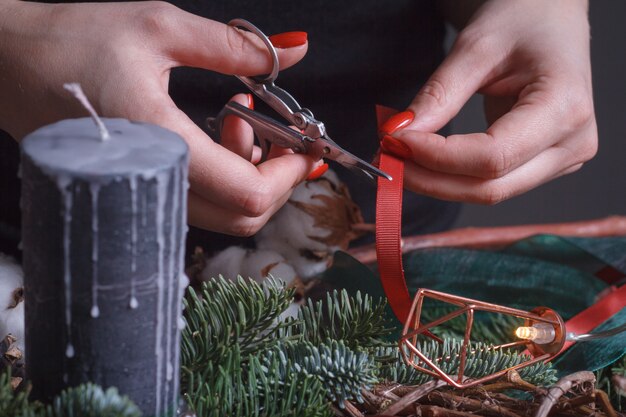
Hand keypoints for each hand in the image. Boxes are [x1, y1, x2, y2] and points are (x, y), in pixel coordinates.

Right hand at [0, 0, 319, 234]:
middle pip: (243, 217)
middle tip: (275, 131)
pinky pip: (197, 207)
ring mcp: (142, 196)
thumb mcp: (159, 27)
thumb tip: (295, 49)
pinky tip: (216, 141)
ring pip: (222, 217)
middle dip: (276, 180)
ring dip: (250, 180)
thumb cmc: (71, 40)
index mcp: (160, 143)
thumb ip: (235, 44)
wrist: (5, 64)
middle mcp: (152, 184)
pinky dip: (223, 184)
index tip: (304, 145)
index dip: (289, 175)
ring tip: (238, 123)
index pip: (248, 193)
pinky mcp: (136, 193)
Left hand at [380, 0, 596, 203]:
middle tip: (387, 158)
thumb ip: (439, 95)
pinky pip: (493, 184)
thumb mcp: (476, 47)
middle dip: (430, 178)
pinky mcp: (544, 164)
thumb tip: (399, 135)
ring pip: (489, 192)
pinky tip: (424, 163)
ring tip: (400, 159)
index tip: (395, 141)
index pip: (492, 156)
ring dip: (437, 183)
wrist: (549, 20)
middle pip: (490, 186)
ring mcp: (562, 158)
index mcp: (565, 107)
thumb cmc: (523, 20)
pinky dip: (452, 177)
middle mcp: (572, 143)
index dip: (437, 157)